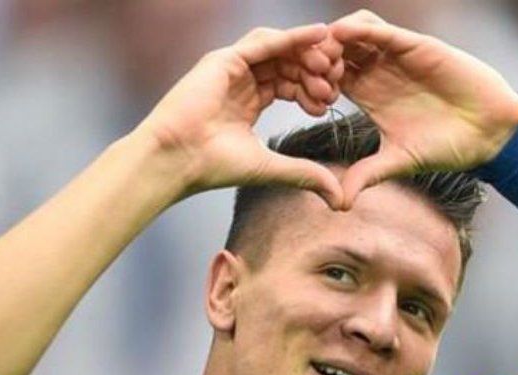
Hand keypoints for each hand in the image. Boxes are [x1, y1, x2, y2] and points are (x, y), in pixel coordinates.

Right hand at [137, 24, 346, 207]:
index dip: (311, 89)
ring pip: (278, 49)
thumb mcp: (271, 167)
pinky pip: (264, 42)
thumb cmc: (213, 166)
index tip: (331, 102)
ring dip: (306, 54)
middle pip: (286, 64)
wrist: (178, 160)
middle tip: (335, 83)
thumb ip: (305, 174)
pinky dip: (291, 36)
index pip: (287, 84)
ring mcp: (230, 68)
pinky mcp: (224, 59)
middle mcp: (239, 81)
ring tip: (328, 64)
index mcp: (248, 102)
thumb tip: (339, 198)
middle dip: (313, 71)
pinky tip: (317, 34)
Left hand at [329, 11, 517, 207]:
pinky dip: (358, 28)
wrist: (488, 134)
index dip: (311, 84)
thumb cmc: (448, 146)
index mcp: (369, 95)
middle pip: (335, 51)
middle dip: (317, 59)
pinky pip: (381, 29)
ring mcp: (396, 56)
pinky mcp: (415, 46)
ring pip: (353, 32)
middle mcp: (379, 71)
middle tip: (310, 78)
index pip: (328, 78)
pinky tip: (342, 36)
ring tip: (325, 62)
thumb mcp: (399, 161)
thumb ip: (367, 175)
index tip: (306, 102)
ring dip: (333, 42)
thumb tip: (337, 205)